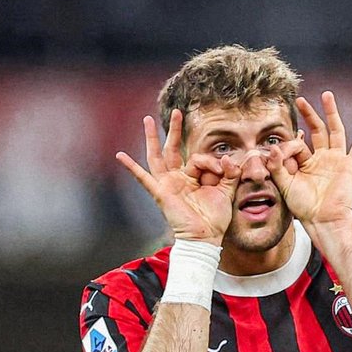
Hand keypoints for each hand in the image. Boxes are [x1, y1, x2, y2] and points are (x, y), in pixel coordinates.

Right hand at [116, 110, 239, 243]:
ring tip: (147, 120)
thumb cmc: (215, 219)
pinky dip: (131, 167)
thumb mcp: (227, 191)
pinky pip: (143, 178)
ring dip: (152, 138)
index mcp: (192, 178)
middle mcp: (177, 179)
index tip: (222, 171)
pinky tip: (120, 156)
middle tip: (177, 112)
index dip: (210, 162)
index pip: (197, 158)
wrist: (206, 238)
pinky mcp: (160, 193)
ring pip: (156, 156)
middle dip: (174, 130)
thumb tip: (227, 157)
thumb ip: (230, 173)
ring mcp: (167, 185)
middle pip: (172, 149)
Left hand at [265, 91, 351, 234]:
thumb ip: (277, 166)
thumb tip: (272, 146)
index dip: (289, 144)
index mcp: (306, 164)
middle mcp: (322, 159)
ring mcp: (336, 161)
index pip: (298, 143)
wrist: (323, 220)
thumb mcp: (285, 185)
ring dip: (331, 113)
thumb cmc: (304, 208)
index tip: (279, 151)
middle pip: (317, 130)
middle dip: (309, 114)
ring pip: (335, 131)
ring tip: (327, 95)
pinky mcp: (348, 166)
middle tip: (300, 100)